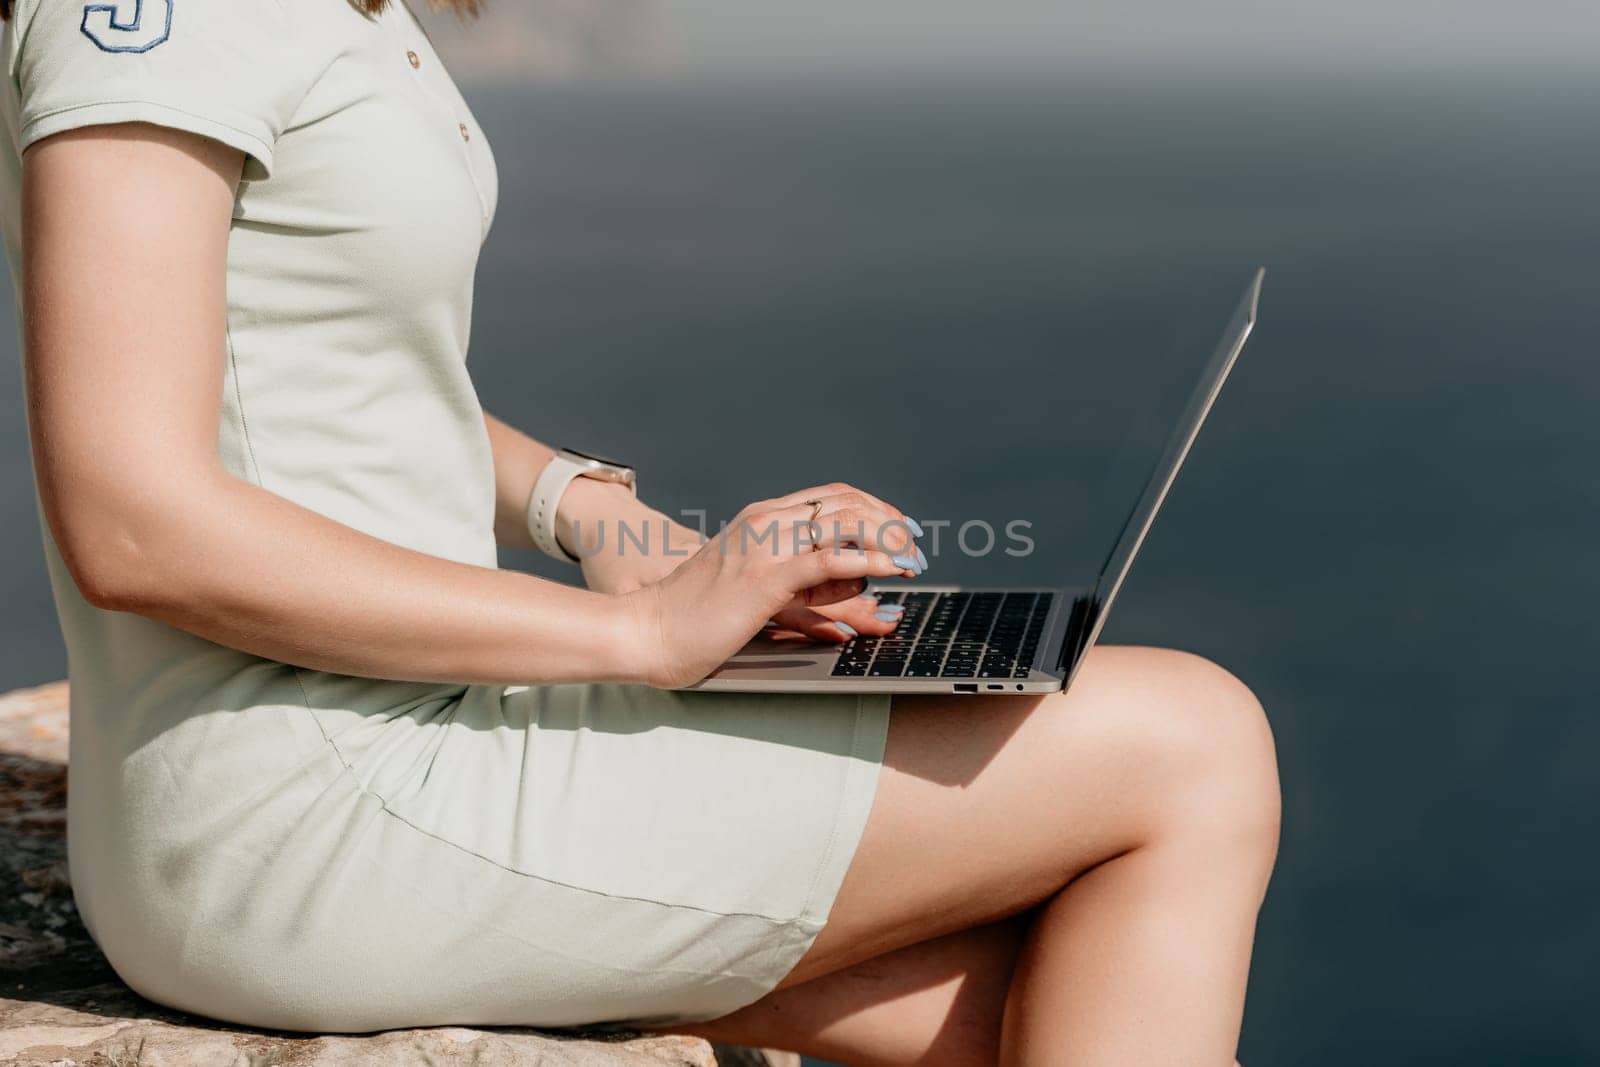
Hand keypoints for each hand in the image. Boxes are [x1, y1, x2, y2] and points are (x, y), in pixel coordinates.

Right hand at [622, 483, 925, 687]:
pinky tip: (893, 569)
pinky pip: (832, 559)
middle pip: (846, 503)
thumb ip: (795, 592)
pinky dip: (872, 560)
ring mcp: (766, 545)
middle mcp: (766, 522)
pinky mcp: (767, 576)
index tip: (901, 528)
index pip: (832, 497)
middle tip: (915, 544)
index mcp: (761, 518)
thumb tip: (846, 610)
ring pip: (844, 523)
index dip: (874, 508)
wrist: (647, 630)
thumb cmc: (693, 619)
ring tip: (912, 558)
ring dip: (888, 537)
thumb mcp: (750, 592)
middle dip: (889, 520)